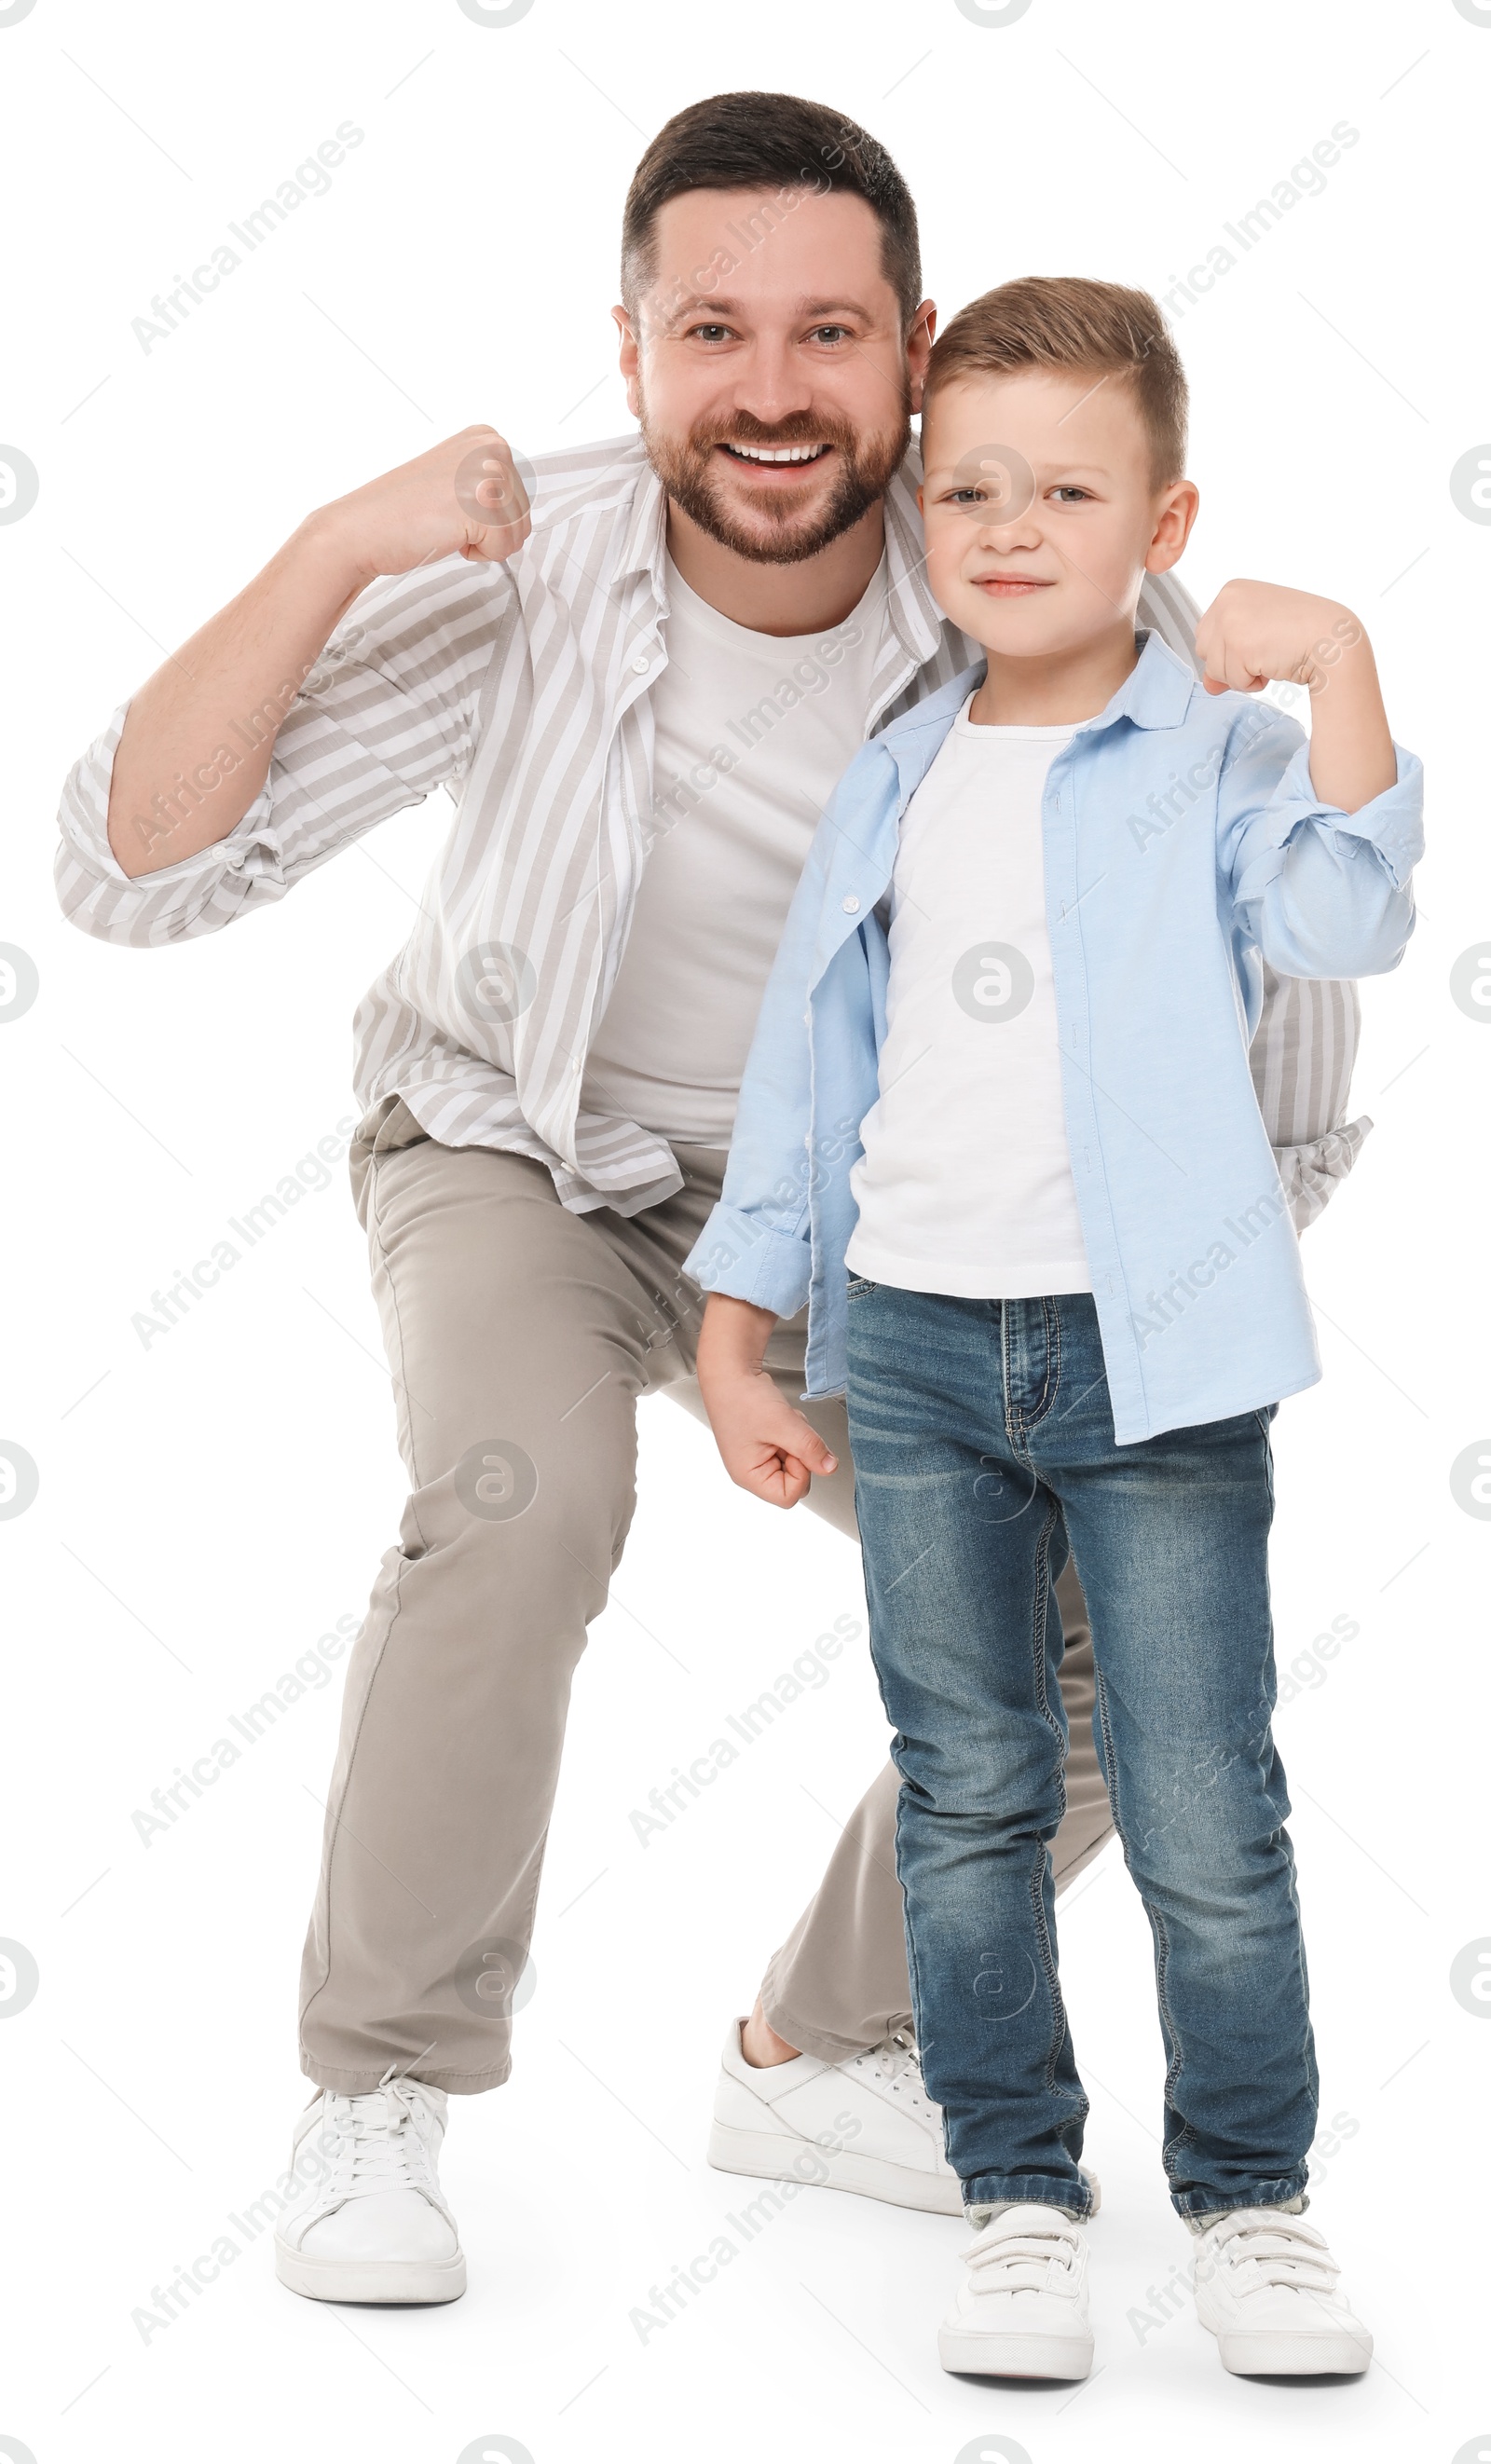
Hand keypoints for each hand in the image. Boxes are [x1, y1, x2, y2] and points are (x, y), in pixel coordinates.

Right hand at [313, 425, 531, 587]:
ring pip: (518, 534)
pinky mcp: (484, 502)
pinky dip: (478, 555)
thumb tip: (523, 505)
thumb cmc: (404, 513)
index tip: (454, 508)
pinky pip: (505, 548)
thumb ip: (490, 482)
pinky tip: (448, 536)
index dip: (489, 519)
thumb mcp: (458, 480)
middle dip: (489, 533)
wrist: (364, 529)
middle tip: (447, 521)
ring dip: (484, 545)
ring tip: (447, 527)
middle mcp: (491, 446)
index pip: (521, 498)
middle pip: (524, 516)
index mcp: (486, 437)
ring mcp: (489, 471)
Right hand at [696, 1295, 838, 1509]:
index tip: (796, 1448)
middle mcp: (751, 1471)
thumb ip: (810, 1449)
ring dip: (799, 1439)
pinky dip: (794, 1431)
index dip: (801, 1473)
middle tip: (790, 1431)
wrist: (729, 1370)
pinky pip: (792, 1447)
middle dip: (801, 1455)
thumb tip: (831, 1468)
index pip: (788, 1496)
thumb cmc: (744, 1398)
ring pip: (796, 1462)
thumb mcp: (784, 1425)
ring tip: (783, 1420)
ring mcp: (758, 1457)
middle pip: (794, 1481)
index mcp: (748, 1476)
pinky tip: (782, 1417)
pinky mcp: (765, 1443)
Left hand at [1194, 578, 1365, 697]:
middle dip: (1232, 663)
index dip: (1230, 650)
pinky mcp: (1239, 644)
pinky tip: (1275, 663)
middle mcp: (1227, 600)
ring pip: (1215, 670)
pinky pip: (1232, 681)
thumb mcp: (1257, 636)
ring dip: (1244, 674)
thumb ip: (1227, 653)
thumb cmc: (1303, 632)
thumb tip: (1209, 684)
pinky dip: (1253, 683)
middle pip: (1204, 651)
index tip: (1260, 641)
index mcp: (1231, 590)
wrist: (1333, 638)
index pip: (1206, 634)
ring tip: (1272, 655)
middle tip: (1266, 650)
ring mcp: (1231, 620)